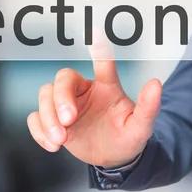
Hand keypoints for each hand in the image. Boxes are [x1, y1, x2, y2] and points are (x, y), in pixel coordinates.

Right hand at [27, 31, 161, 167]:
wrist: (114, 159)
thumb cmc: (127, 137)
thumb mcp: (141, 127)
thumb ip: (148, 107)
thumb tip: (156, 84)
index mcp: (106, 87)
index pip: (103, 62)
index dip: (99, 48)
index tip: (95, 32)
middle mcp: (83, 91)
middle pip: (62, 79)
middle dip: (60, 99)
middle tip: (68, 121)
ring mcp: (65, 106)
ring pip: (44, 96)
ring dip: (48, 118)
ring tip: (60, 140)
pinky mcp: (53, 122)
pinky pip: (35, 118)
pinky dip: (39, 131)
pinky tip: (52, 146)